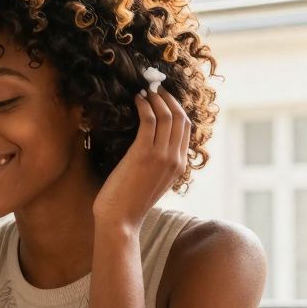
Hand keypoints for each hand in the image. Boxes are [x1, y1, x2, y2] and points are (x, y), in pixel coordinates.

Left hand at [92, 87, 190, 231]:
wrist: (120, 220)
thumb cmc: (129, 202)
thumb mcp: (152, 181)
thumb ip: (157, 163)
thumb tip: (150, 143)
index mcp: (179, 165)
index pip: (186, 129)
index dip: (177, 108)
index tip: (165, 97)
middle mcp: (175, 159)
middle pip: (181, 118)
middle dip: (169, 98)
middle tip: (155, 87)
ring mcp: (161, 156)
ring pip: (167, 116)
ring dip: (156, 99)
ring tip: (145, 91)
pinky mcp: (143, 154)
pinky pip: (150, 121)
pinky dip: (144, 106)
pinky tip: (137, 100)